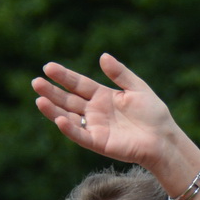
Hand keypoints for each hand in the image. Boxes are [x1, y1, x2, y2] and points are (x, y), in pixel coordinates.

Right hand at [33, 54, 188, 171]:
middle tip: (35, 82)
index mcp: (103, 96)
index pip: (78, 84)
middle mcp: (95, 112)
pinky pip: (80, 135)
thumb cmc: (154, 114)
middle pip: (68, 100)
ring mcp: (95, 127)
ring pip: (68, 117)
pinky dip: (69, 128)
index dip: (63, 76)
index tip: (48, 67)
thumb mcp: (137, 88)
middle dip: (51, 91)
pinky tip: (58, 118)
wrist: (163, 138)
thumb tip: (103, 56)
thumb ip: (120, 74)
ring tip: (39, 99)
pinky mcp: (98, 143)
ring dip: (53, 109)